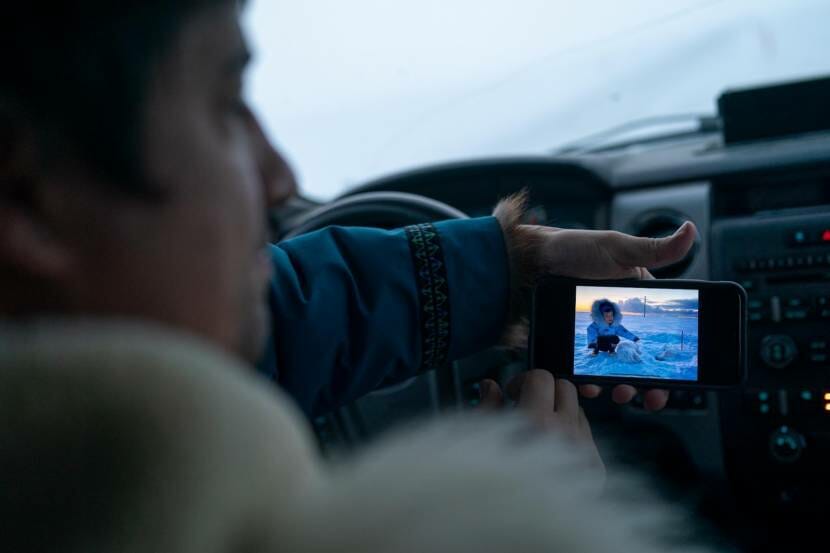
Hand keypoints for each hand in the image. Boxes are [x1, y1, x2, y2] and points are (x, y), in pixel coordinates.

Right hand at [479, 370, 604, 479]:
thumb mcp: (483, 445)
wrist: (529, 532)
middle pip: (566, 386)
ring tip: (539, 432)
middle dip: (544, 390)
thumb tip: (491, 385)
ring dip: (560, 412)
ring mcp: (586, 451)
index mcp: (537, 424)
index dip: (524, 380)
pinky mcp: (597, 468)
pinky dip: (572, 435)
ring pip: (579, 409)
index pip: (542, 377)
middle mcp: (567, 434)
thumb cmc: (497, 489)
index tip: (513, 394)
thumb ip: (488, 410)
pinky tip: (553, 451)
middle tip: (527, 406)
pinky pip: (588, 435)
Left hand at [525, 220, 695, 410]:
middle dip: (645, 381)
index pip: (656, 332)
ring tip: (618, 391)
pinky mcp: (570, 340)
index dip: (662, 358)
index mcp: (632, 298)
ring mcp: (591, 331)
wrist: (530, 260)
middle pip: (634, 357)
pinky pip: (581, 365)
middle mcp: (613, 317)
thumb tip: (691, 231)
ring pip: (609, 366)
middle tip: (646, 395)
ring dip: (617, 383)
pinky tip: (587, 384)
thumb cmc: (575, 248)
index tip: (673, 380)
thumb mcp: (618, 248)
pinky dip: (586, 379)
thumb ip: (656, 249)